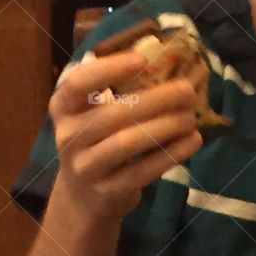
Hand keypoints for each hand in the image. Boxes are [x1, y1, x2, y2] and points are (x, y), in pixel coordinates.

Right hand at [49, 49, 202, 222]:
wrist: (84, 196)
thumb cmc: (97, 140)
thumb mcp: (93, 113)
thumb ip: (118, 89)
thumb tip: (166, 60)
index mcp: (63, 107)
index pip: (78, 83)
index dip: (109, 69)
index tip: (142, 59)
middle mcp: (68, 136)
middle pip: (113, 114)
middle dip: (156, 100)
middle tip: (188, 91)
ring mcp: (86, 167)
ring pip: (128, 143)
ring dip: (166, 126)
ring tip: (190, 117)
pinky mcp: (108, 191)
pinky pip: (143, 170)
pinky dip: (171, 153)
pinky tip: (192, 140)